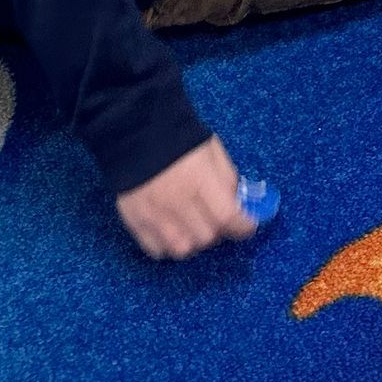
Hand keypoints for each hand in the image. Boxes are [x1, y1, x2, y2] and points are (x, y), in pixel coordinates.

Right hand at [116, 135, 254, 258]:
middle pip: (206, 237)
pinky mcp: (134, 221)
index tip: (248, 225)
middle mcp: (176, 202)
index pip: (227, 217)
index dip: (243, 226)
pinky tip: (173, 231)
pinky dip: (168, 246)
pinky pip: (157, 250)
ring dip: (194, 242)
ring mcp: (153, 215)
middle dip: (218, 231)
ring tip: (195, 227)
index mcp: (199, 180)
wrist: (136, 132)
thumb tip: (238, 204)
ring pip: (182, 249)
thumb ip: (227, 179)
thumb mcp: (213, 151)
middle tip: (218, 220)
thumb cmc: (180, 139)